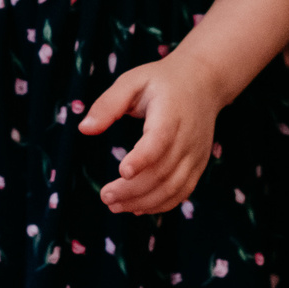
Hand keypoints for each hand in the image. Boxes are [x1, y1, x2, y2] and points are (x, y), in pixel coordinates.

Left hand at [81, 48, 224, 215]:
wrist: (204, 81)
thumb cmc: (162, 80)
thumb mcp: (132, 81)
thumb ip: (108, 104)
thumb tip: (84, 129)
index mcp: (170, 113)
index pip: (159, 140)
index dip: (142, 158)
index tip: (121, 171)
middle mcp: (187, 137)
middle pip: (162, 171)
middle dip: (132, 189)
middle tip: (105, 197)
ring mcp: (196, 153)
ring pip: (173, 187)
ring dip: (144, 201)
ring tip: (115, 206)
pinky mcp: (199, 164)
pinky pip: (182, 191)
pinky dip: (161, 204)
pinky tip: (137, 207)